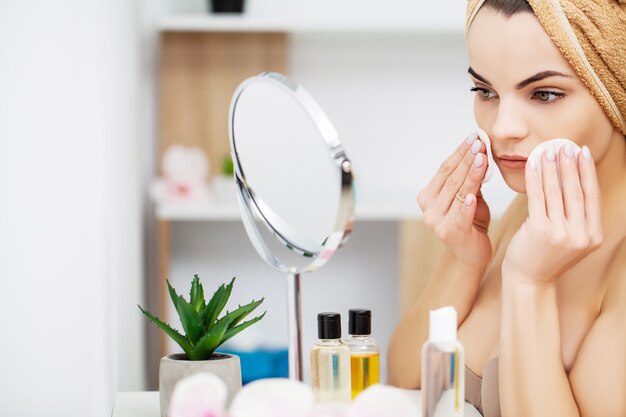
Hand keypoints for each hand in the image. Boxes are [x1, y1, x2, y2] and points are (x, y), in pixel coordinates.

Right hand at [417, 134, 491, 268]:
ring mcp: (438, 222)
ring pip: (458, 193)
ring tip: (482, 157)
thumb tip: (479, 154)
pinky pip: (462, 216)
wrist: (469, 255)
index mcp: (427, 198)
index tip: (472, 138)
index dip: (459, 153)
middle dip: (466, 158)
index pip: (444, 170)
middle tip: (479, 142)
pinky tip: (473, 195)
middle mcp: (428, 209)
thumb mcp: (470, 198)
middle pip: (451, 179)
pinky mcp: (451, 234)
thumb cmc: (470, 223)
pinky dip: (468, 206)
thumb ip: (470, 181)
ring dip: (471, 174)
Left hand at [503, 144, 602, 284]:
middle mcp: (581, 235)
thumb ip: (577, 216)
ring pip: (556, 192)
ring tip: (548, 150)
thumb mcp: (571, 238)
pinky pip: (537, 198)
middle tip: (564, 145)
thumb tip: (574, 179)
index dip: (587, 172)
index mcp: (593, 235)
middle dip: (570, 165)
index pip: (592, 196)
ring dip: (552, 168)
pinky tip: (532, 165)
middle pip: (575, 191)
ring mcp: (561, 234)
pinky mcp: (540, 231)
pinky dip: (535, 179)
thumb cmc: (545, 256)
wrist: (529, 280)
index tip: (582, 152)